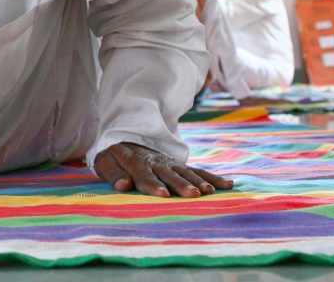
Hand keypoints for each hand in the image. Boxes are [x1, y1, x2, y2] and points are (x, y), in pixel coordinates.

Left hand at [94, 141, 232, 197]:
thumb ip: (113, 174)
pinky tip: (227, 185)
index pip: (142, 173)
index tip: (163, 195)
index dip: (152, 184)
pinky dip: (212, 177)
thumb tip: (122, 185)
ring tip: (209, 192)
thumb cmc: (114, 157)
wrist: (126, 138)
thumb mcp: (105, 162)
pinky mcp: (180, 165)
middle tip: (192, 194)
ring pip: (185, 172)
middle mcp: (155, 161)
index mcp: (134, 161)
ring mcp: (169, 162)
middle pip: (168, 173)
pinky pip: (198, 170)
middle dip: (180, 184)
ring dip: (197, 181)